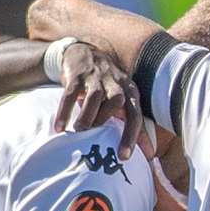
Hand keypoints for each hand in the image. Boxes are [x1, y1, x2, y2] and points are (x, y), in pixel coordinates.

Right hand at [54, 41, 145, 159]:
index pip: (135, 115)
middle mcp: (116, 84)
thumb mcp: (123, 100)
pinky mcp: (77, 75)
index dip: (132, 137)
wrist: (84, 53)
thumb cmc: (107, 86)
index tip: (125, 157)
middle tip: (96, 141)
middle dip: (107, 122)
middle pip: (116, 103)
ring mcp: (96, 78)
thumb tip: (150, 154)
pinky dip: (65, 111)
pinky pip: (70, 94)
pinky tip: (60, 126)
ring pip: (94, 98)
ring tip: (79, 131)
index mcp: (130, 92)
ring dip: (87, 116)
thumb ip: (133, 124)